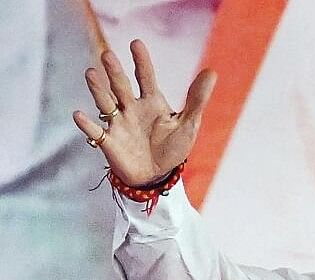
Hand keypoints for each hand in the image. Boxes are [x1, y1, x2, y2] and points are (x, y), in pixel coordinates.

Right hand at [73, 40, 215, 186]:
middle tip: (107, 55)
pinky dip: (87, 125)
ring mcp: (119, 124)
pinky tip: (79, 115)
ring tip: (91, 74)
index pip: (146, 77)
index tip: (136, 43)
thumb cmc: (173, 147)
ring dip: (98, 90)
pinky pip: (95, 132)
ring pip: (105, 102)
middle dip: (115, 72)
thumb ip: (197, 100)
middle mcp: (132, 109)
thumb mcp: (189, 124)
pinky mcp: (109, 142)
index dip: (142, 61)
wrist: (158, 175)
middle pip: (122, 86)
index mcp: (152, 102)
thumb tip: (211, 72)